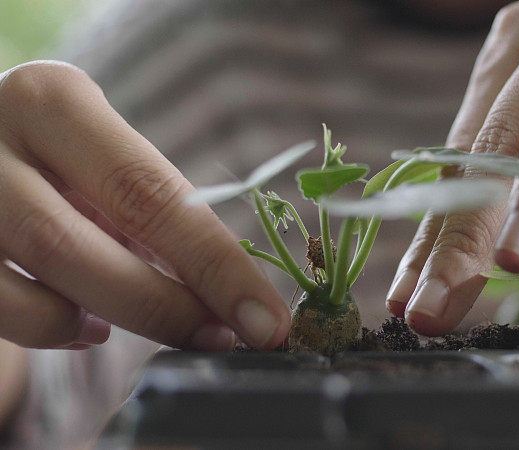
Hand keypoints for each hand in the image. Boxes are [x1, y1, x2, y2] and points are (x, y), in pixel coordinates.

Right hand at [0, 61, 289, 350]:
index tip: (267, 320)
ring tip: (158, 325)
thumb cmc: (52, 154)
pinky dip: (54, 328)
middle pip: (84, 244)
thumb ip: (149, 210)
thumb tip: (229, 294)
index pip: (152, 193)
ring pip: (36, 280)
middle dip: (168, 307)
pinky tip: (85, 323)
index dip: (216, 267)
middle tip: (222, 339)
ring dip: (112, 318)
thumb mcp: (97, 156)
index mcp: (52, 101)